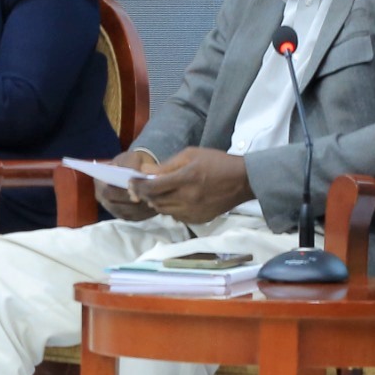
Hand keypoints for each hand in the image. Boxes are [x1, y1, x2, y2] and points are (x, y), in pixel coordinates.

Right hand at [95, 149, 159, 220]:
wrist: (139, 168)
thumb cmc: (133, 162)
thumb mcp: (131, 158)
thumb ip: (131, 165)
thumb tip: (135, 174)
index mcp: (99, 182)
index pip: (106, 191)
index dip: (120, 192)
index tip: (135, 190)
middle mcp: (103, 198)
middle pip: (115, 205)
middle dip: (132, 203)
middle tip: (148, 198)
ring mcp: (113, 209)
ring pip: (126, 213)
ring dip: (140, 209)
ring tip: (154, 202)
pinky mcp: (125, 215)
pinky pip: (134, 217)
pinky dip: (145, 214)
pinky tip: (156, 207)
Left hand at [129, 147, 253, 224]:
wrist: (243, 180)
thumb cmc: (217, 162)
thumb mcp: (191, 155)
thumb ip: (166, 165)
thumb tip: (145, 172)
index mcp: (186, 179)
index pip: (152, 188)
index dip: (137, 186)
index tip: (130, 182)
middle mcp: (188, 198)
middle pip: (155, 201)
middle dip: (145, 195)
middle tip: (141, 187)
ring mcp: (194, 211)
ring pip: (164, 211)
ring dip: (157, 202)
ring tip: (159, 192)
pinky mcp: (199, 220)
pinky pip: (177, 217)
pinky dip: (171, 209)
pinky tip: (176, 199)